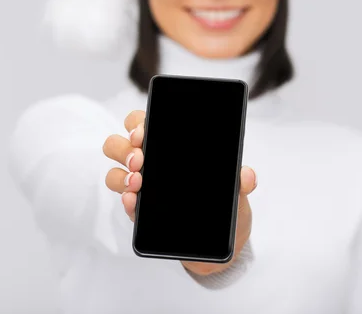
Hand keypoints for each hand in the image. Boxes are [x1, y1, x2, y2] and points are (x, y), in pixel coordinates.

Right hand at [103, 109, 257, 275]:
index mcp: (168, 146)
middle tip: (140, 159)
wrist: (225, 238)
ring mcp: (141, 187)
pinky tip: (134, 202)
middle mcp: (149, 163)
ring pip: (114, 173)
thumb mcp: (237, 188)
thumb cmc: (225, 201)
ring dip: (121, 176)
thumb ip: (242, 179)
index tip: (143, 133)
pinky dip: (125, 201)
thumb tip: (247, 175)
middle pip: (119, 144)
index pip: (141, 123)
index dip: (136, 123)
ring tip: (137, 183)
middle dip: (125, 149)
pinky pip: (123, 203)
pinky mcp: (141, 213)